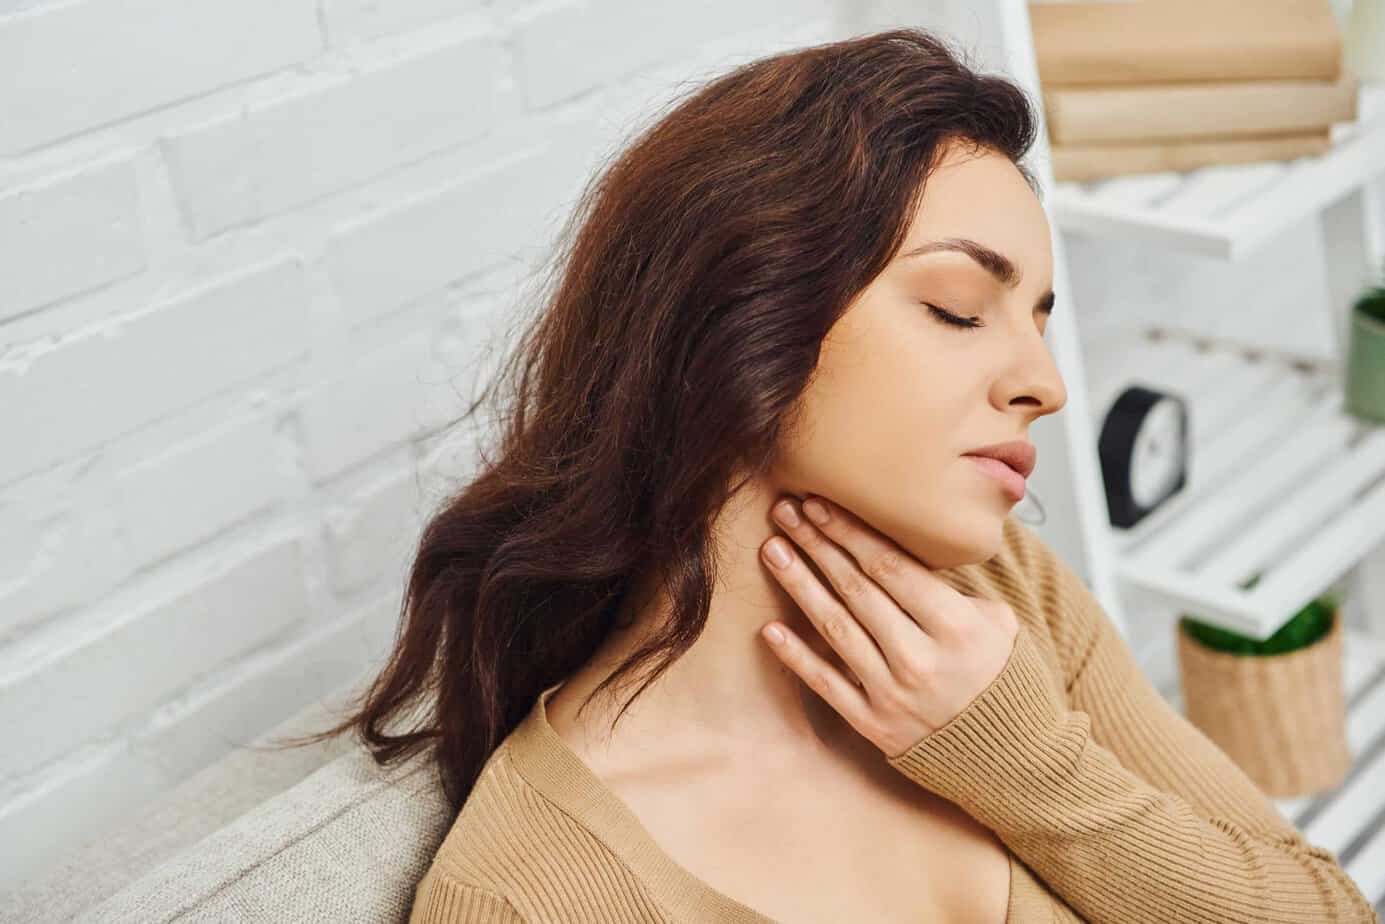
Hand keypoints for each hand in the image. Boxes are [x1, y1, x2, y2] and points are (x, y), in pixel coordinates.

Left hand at [758, 493, 1019, 759]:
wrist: (1012, 759)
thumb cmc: (1004, 678)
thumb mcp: (999, 625)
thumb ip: (953, 590)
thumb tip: (902, 553)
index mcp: (955, 626)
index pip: (890, 568)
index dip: (849, 533)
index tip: (819, 504)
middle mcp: (920, 658)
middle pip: (856, 589)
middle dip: (817, 545)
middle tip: (785, 513)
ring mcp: (893, 694)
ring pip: (836, 628)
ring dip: (800, 585)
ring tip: (773, 551)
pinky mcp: (874, 724)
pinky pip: (828, 684)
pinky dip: (797, 656)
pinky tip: (771, 628)